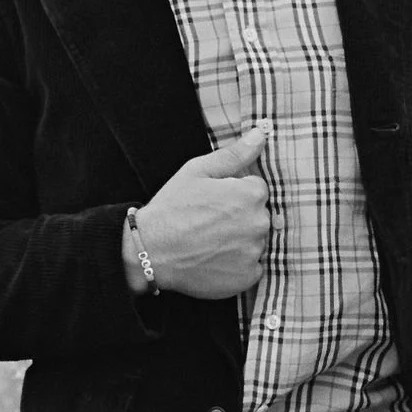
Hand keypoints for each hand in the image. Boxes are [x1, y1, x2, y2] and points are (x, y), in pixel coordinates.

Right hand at [128, 123, 270, 298]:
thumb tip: (261, 134)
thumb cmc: (171, 209)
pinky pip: (252, 267)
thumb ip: (234, 154)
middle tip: (209, 224)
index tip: (213, 203)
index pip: (257, 190)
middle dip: (240, 217)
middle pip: (259, 216)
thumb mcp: (197, 171)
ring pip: (256, 241)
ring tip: (210, 242)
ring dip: (240, 241)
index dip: (234, 195)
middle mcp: (258, 223)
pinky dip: (237, 265)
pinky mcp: (247, 277)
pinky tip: (215, 259)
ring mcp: (254, 252)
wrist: (150, 252)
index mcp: (250, 195)